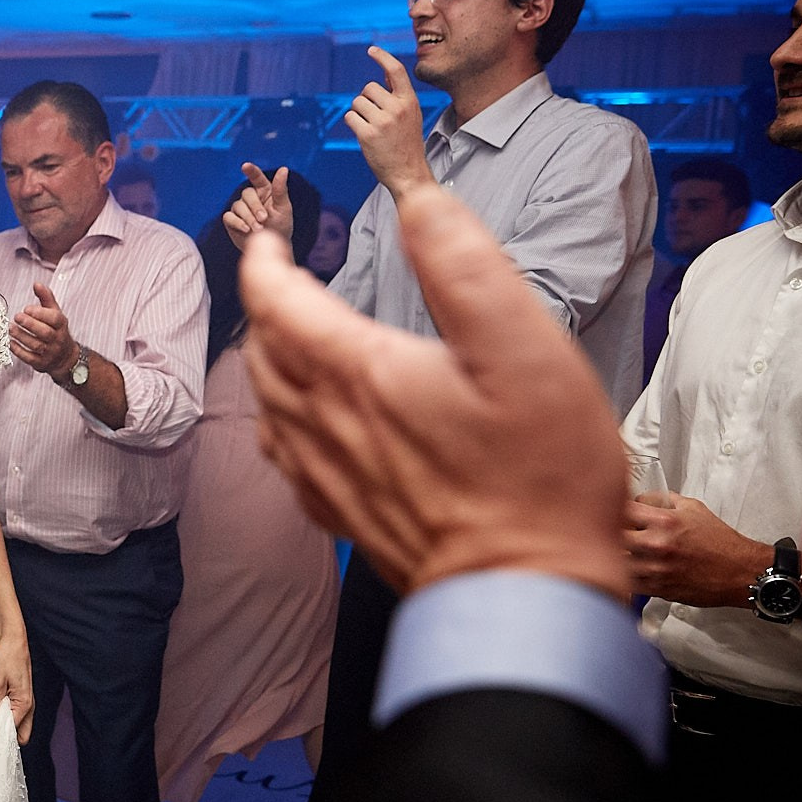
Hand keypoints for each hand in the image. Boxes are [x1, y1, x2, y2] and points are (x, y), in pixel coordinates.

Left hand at [0, 635, 35, 743]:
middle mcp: (29, 707)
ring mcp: (26, 703)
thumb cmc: (6, 659)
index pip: (14, 732)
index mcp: (24, 704)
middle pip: (21, 734)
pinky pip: (14, 715)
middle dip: (5, 736)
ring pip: (18, 726)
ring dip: (3, 726)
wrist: (13, 642)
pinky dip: (4, 717)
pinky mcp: (20, 699)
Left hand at [8, 282, 76, 374]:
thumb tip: (36, 283)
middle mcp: (58, 339)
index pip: (54, 319)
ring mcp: (50, 353)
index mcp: (61, 325)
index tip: (26, 308)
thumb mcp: (55, 313)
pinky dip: (18, 351)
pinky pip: (29, 358)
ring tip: (10, 328)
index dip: (40, 313)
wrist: (65, 358)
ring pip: (36, 345)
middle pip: (45, 333)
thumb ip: (46, 298)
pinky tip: (10, 342)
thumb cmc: (56, 330)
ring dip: (21, 336)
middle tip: (16, 317)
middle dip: (30, 324)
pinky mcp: (41, 364)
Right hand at [222, 163, 294, 251]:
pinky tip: (246, 229)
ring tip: (258, 229)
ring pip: (238, 206)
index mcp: (264, 190)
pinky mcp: (231, 220)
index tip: (245, 166)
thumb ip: (281, 189)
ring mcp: (240, 209)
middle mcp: (251, 198)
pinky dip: (237, 223)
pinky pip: (229, 217)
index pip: (257, 177)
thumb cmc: (281, 225)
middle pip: (247, 194)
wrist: (271, 247)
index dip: (251, 171)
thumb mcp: (284, 207)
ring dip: (248, 218)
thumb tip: (283, 169)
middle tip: (264, 219)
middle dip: (255, 207)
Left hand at [239, 184, 626, 598]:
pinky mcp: (344, 515)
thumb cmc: (539, 475)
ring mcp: (329, 476)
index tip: (269, 236)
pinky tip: (310, 420)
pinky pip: (288, 456)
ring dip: (270, 360)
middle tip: (284, 277)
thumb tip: (423, 206)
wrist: (526, 594)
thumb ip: (465, 269)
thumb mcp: (524, 348)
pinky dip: (284, 419)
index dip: (263, 260)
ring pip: (268, 404)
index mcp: (359, 375)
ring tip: (293, 337)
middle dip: (266, 304)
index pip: (277, 302)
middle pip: (262, 352)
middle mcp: (327, 426)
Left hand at [346, 46, 434, 198]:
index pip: (396, 71)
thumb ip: (398, 97)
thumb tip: (385, 77)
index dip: (382, 57)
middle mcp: (397, 108)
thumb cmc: (407, 144)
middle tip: (376, 118)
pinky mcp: (367, 134)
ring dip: (359, 113)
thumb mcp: (411, 116)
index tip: (371, 50)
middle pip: (368, 88)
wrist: (409, 173)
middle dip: (366, 100)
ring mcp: (382, 121)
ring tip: (372, 128)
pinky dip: (353, 124)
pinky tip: (364, 135)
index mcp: (410, 101)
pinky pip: (350, 117)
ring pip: (357, 102)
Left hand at [623, 493, 767, 606]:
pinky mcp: (657, 588)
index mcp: (664, 521)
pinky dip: (626, 574)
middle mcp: (657, 545)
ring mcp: (655, 568)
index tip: (622, 511)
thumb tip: (643, 497)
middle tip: (621, 532)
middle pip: (612, 534)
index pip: (622, 508)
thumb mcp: (694, 508)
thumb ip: (664, 499)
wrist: (740, 572)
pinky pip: (627, 580)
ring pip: (616, 559)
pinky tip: (635, 568)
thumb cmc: (720, 543)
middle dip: (614, 531)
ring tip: (628, 551)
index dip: (618, 508)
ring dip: (619, 554)